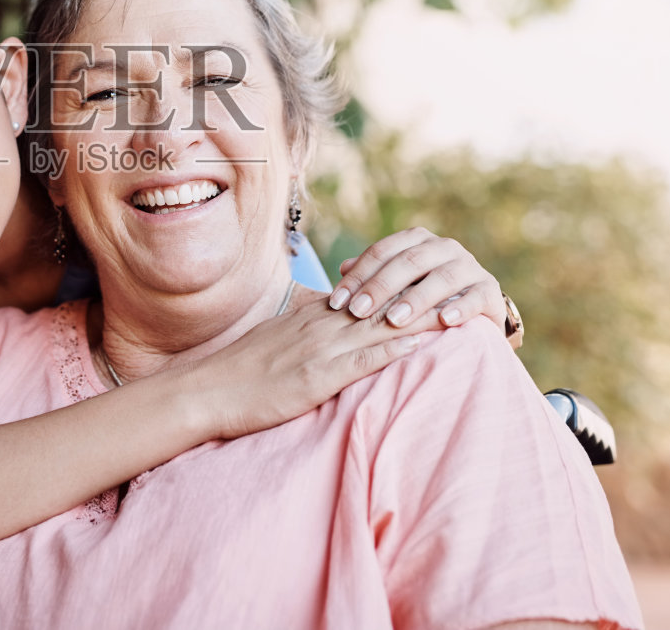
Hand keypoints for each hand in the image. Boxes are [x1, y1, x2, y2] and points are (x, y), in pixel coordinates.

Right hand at [185, 291, 443, 439]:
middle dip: (424, 295)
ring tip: (456, 309)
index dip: (406, 286)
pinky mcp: (316, 376)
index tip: (439, 279)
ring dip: (419, 317)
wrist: (208, 389)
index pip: (370, 294)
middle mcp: (322, 325)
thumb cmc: (241, 371)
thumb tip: (334, 324)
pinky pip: (360, 359)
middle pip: (384, 303)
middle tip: (461, 284)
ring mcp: (320, 349)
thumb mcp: (279, 340)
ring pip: (379, 326)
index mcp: (316, 316)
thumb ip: (308, 330)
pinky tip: (419, 343)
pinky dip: (392, 349)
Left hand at [325, 227, 519, 348]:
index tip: (336, 302)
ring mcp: (469, 267)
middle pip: (408, 262)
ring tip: (394, 320)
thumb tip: (343, 269)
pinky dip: (462, 307)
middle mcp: (444, 247)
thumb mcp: (398, 282)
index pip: (381, 252)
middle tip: (358, 312)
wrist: (474, 307)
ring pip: (441, 278)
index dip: (358, 276)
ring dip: (416, 299)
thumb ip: (373, 274)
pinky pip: (476, 296)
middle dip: (380, 287)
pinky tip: (445, 321)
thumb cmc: (424, 294)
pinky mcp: (489, 290)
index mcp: (417, 240)